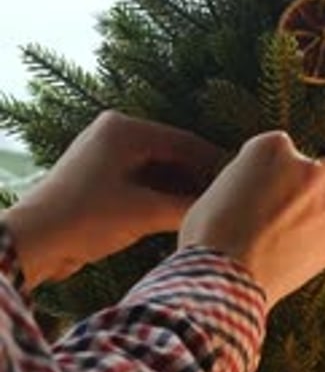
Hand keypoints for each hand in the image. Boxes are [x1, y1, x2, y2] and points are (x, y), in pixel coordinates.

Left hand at [2, 111, 225, 289]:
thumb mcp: (144, 212)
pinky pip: (142, 182)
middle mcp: (115, 133)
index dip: (216, 165)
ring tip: (212, 211)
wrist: (33, 242)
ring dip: (181, 191)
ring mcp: (106, 155)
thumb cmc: (84, 219)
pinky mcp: (100, 178)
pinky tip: (182, 215)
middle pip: (172, 154)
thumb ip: (186, 206)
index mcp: (124, 129)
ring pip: (158, 170)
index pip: (185, 142)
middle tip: (231, 201)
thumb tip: (224, 206)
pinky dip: (162, 197)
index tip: (243, 184)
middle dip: (199, 179)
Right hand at [179, 131, 324, 309]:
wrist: (223, 278)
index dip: (275, 173)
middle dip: (311, 189)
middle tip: (290, 211)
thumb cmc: (208, 237)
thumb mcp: (218, 192)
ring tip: (295, 238)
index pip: (284, 150)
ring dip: (322, 216)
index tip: (266, 190)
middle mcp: (306, 169)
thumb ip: (246, 182)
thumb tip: (252, 192)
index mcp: (271, 148)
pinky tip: (301, 258)